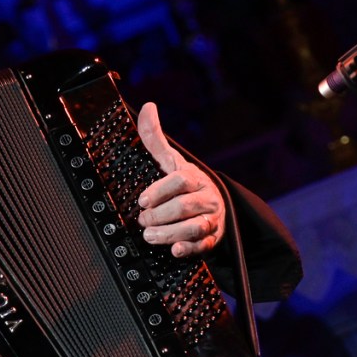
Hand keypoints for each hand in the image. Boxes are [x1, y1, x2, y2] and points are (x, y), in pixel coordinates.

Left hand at [135, 102, 224, 257]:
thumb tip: (147, 107)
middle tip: (143, 221)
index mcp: (195, 178)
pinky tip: (175, 249)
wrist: (213, 206)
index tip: (142, 200)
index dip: (159, 191)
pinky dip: (189, 249)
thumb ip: (155, 139)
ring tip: (150, 236)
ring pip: (195, 227)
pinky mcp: (212, 239)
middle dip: (160, 215)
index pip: (180, 181)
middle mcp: (206, 198)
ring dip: (169, 233)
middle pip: (185, 206)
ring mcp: (211, 219)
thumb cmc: (186, 184)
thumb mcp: (171, 162)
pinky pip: (204, 246)